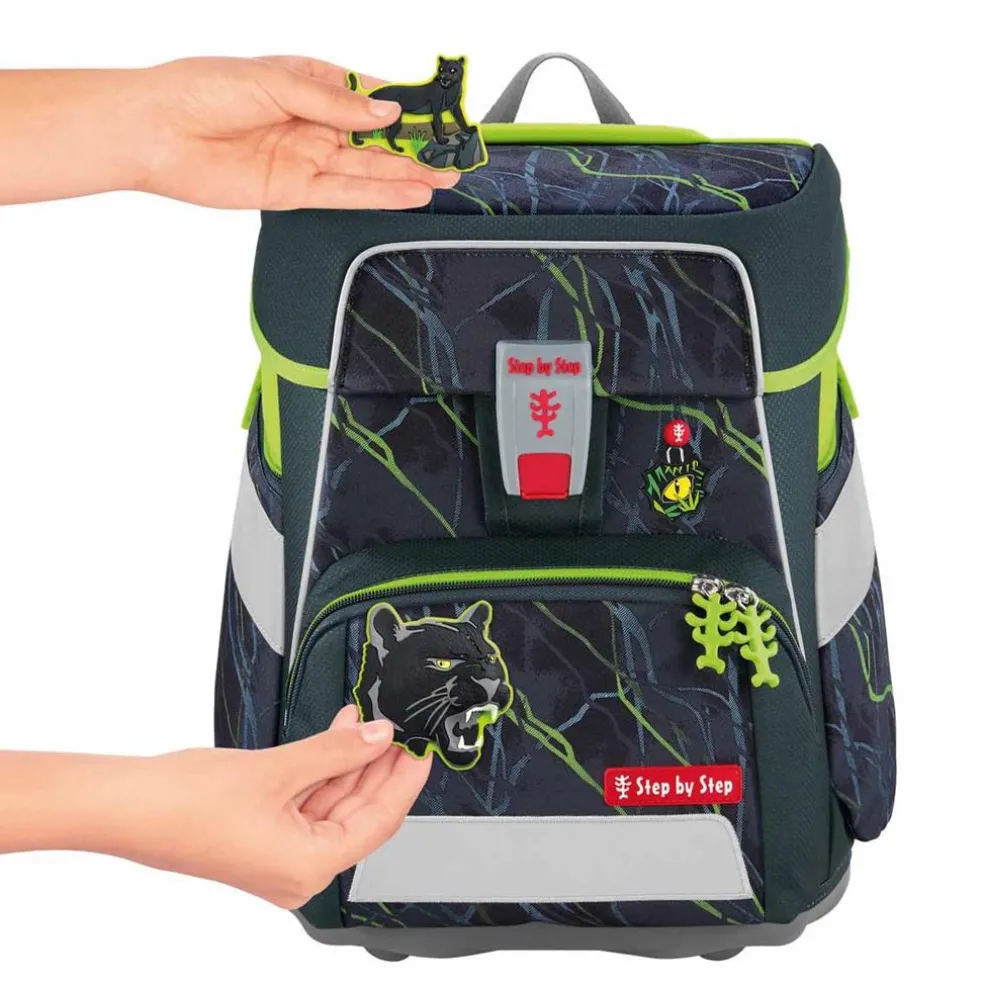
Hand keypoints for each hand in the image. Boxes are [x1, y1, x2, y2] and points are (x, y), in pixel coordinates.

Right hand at [0, 706, 431, 908]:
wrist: (129, 804)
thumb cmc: (187, 803)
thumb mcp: (279, 769)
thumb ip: (337, 751)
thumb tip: (379, 737)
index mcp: (308, 867)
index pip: (379, 821)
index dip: (404, 780)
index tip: (422, 750)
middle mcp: (297, 870)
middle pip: (358, 813)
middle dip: (377, 766)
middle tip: (398, 728)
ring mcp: (278, 855)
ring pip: (333, 804)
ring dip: (349, 761)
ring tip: (365, 721)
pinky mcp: (262, 836)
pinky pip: (307, 802)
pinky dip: (323, 769)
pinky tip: (336, 736)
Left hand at [137, 56, 458, 208]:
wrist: (155, 133)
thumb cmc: (200, 90)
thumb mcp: (275, 82)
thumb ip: (334, 104)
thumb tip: (384, 113)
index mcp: (309, 83)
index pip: (369, 95)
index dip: (405, 105)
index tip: (439, 113)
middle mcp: (312, 123)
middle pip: (375, 138)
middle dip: (415, 146)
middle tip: (453, 155)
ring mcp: (305, 158)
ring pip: (367, 169)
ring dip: (406, 175)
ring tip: (444, 179)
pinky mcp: (294, 191)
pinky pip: (345, 194)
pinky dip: (378, 195)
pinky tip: (409, 194)